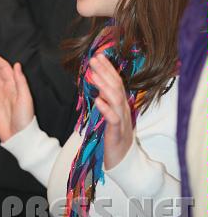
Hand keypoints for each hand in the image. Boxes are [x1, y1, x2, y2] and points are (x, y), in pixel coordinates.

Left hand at [90, 54, 133, 169]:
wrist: (123, 161)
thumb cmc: (113, 136)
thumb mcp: (108, 114)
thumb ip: (105, 100)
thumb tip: (97, 84)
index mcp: (121, 104)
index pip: (116, 81)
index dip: (108, 68)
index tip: (99, 56)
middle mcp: (123, 109)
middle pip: (116, 86)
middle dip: (105, 72)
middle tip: (94, 59)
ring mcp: (122, 120)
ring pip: (116, 99)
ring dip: (104, 86)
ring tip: (93, 75)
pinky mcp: (117, 133)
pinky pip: (113, 119)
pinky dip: (105, 108)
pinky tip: (97, 100)